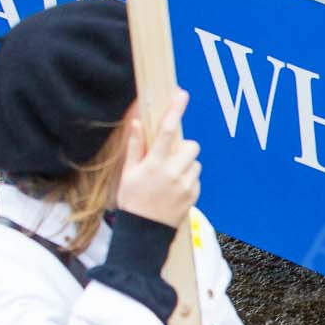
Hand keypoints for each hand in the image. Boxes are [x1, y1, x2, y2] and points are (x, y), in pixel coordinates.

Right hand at [117, 89, 200, 227]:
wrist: (144, 230)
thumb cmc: (132, 198)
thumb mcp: (128, 171)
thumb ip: (135, 146)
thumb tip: (137, 123)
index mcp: (154, 164)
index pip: (167, 131)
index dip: (175, 110)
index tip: (181, 94)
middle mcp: (173, 173)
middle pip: (191, 145)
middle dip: (182, 147)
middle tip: (168, 157)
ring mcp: (186, 185)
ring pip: (195, 162)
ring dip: (185, 164)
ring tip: (169, 177)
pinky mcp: (194, 195)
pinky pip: (196, 178)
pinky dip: (188, 179)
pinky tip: (174, 189)